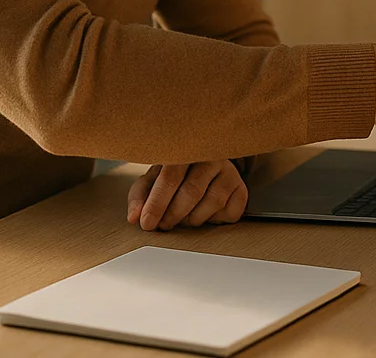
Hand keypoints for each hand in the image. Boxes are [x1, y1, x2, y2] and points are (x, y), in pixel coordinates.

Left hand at [126, 160, 247, 231]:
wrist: (205, 165)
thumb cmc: (175, 175)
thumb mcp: (153, 180)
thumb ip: (140, 197)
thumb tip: (134, 217)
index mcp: (186, 150)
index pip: (170, 177)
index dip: (157, 203)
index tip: (147, 223)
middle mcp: (211, 157)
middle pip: (192, 191)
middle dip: (173, 214)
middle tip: (163, 225)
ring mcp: (230, 172)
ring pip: (212, 203)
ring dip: (193, 219)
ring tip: (183, 217)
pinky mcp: (241, 189)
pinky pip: (229, 213)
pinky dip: (214, 220)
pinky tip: (205, 213)